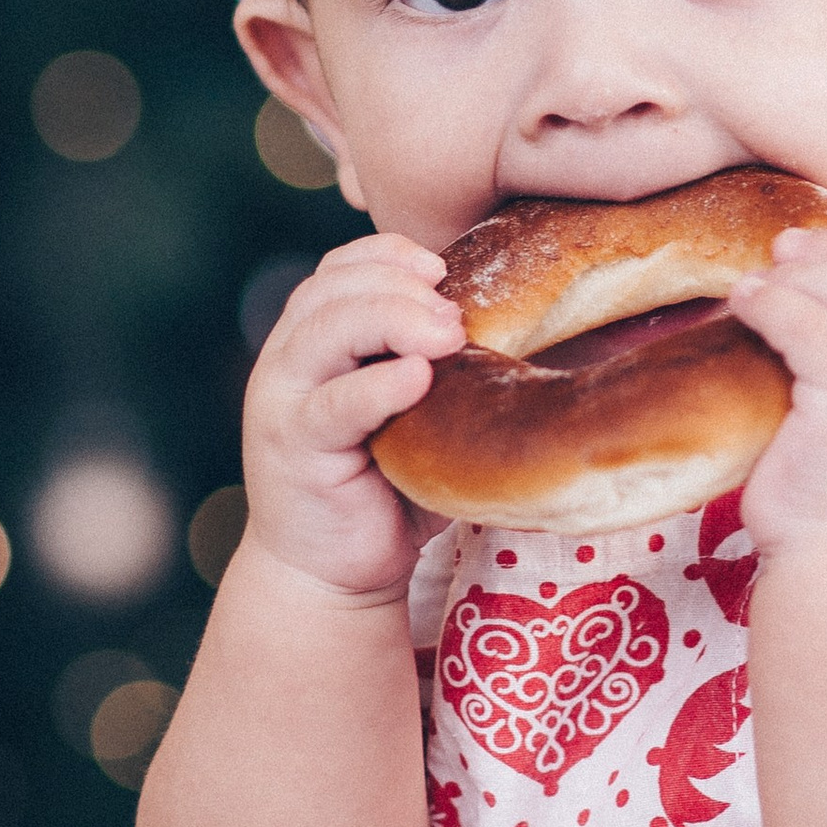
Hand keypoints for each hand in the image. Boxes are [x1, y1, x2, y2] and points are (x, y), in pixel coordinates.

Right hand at [236, 233, 464, 601]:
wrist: (333, 571)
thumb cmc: (388, 485)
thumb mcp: (419, 415)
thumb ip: (446, 368)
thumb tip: (544, 327)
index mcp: (314, 338)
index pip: (341, 267)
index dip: (390, 255)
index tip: (443, 268)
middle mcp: (289, 358)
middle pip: (333, 287)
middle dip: (400, 285)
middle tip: (456, 315)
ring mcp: (282, 400)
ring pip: (326, 330)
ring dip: (392, 319)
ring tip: (447, 336)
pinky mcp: (292, 448)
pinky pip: (330, 405)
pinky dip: (376, 386)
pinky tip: (418, 379)